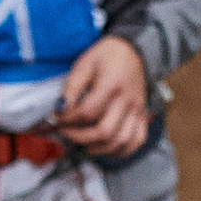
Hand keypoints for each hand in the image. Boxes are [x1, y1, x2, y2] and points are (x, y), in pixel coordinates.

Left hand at [53, 35, 150, 157]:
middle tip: (68, 133)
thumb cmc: (106, 56)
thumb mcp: (84, 65)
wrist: (131, 50)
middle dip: (81, 138)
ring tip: (85, 144)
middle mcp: (127, 101)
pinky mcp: (142, 115)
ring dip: (99, 148)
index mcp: (111, 85)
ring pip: (120, 142)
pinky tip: (107, 146)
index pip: (87, 113)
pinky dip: (122, 150)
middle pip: (104, 132)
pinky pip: (137, 140)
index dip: (68, 120)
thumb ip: (71, 88)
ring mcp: (137, 110)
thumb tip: (59, 110)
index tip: (58, 119)